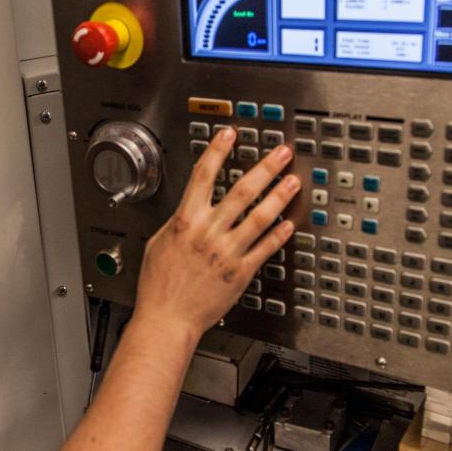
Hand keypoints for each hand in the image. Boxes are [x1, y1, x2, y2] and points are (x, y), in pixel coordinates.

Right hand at [133, 127, 300, 338]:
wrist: (168, 318)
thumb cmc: (158, 285)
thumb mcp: (159, 243)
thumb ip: (178, 223)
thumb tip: (188, 209)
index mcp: (186, 221)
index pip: (203, 175)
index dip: (218, 150)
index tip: (231, 134)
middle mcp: (208, 233)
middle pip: (241, 190)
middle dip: (264, 167)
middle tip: (281, 153)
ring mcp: (227, 252)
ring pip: (260, 216)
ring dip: (279, 196)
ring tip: (293, 181)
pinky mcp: (241, 272)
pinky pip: (266, 248)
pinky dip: (279, 234)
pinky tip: (290, 223)